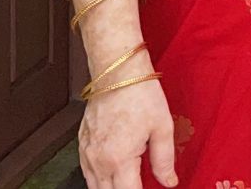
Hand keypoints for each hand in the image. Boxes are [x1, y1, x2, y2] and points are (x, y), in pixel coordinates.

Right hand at [78, 72, 177, 188]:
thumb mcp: (163, 128)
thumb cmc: (140, 95)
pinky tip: (112, 176)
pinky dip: (99, 179)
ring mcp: (87, 153)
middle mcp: (98, 160)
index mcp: (119, 158)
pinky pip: (87, 172)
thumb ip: (164, 160)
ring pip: (94, 186)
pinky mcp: (82, 144)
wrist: (117, 73)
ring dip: (111, 188)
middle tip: (139, 184)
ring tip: (129, 182)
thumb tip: (169, 181)